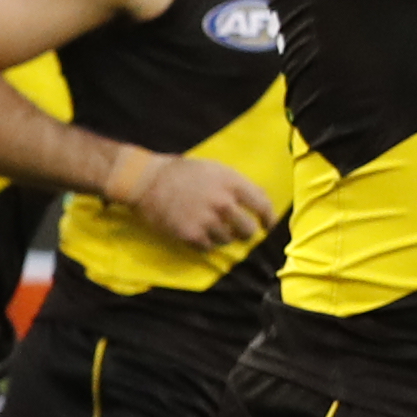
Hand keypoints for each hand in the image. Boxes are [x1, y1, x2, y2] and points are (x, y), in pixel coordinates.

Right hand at [120, 153, 275, 251]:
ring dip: (223, 237)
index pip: (262, 205)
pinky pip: (208, 247)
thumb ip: (237, 184)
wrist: (147, 181)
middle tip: (239, 233)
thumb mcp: (215, 169)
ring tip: (212, 230)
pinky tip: (198, 234)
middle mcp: (223, 203)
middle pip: (247, 229)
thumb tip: (258, 200)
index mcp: (232, 183)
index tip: (267, 225)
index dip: (268, 218)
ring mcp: (207, 220)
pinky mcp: (191, 234)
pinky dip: (206, 244)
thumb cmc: (182, 172)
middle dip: (245, 233)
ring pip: (227, 240)